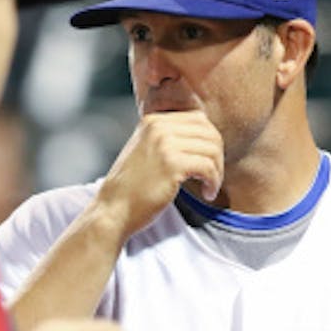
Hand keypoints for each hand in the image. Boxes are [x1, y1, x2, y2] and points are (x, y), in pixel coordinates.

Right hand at [96, 111, 224, 237]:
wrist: (113, 210)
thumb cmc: (131, 188)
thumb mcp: (145, 151)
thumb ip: (167, 140)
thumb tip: (204, 139)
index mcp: (153, 121)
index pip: (198, 120)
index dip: (210, 142)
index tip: (208, 162)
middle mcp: (159, 127)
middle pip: (209, 132)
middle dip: (217, 156)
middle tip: (213, 177)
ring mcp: (164, 144)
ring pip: (212, 150)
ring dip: (217, 172)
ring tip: (210, 187)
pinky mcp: (172, 164)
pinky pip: (208, 167)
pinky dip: (213, 182)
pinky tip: (207, 193)